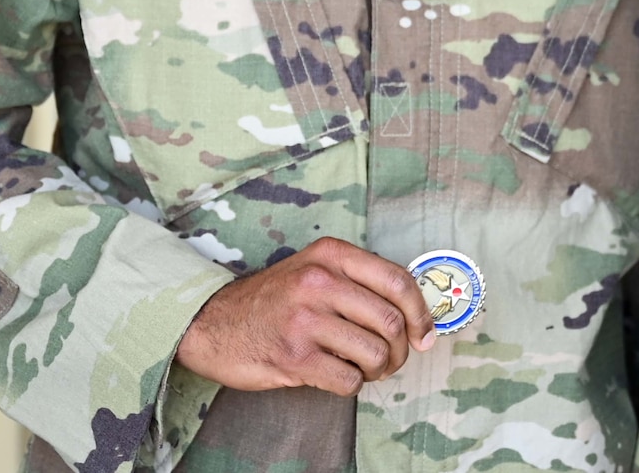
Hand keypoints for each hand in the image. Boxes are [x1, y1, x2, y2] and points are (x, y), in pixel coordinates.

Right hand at [175, 237, 436, 394]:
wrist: (213, 323)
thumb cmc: (274, 299)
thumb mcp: (313, 268)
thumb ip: (358, 280)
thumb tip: (414, 312)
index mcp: (331, 255)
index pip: (398, 281)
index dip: (421, 313)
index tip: (425, 334)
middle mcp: (319, 282)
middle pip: (391, 321)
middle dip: (401, 349)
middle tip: (392, 359)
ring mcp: (305, 320)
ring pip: (374, 353)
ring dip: (379, 369)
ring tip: (366, 368)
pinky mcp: (293, 357)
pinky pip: (348, 379)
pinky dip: (353, 384)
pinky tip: (339, 376)